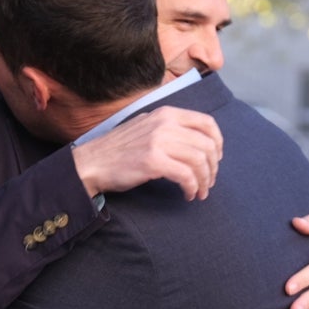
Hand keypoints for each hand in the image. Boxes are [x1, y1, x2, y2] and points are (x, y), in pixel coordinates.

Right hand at [71, 106, 222, 199]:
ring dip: (205, 180)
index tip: (215, 158)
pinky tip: (188, 194)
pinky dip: (192, 187)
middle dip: (212, 167)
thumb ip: (168, 128)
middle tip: (209, 181)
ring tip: (200, 192)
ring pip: (199, 161)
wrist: (91, 162)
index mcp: (166, 114)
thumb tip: (195, 142)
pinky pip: (186, 176)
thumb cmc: (117, 150)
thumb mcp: (145, 126)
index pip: (206, 122)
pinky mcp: (153, 162)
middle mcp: (165, 124)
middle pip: (206, 145)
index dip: (218, 142)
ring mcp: (159, 142)